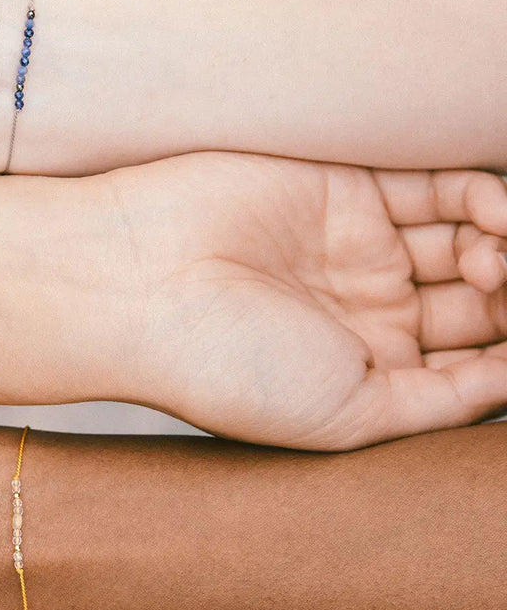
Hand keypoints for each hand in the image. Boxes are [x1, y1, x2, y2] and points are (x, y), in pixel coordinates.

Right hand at [118, 154, 506, 447]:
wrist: (139, 287)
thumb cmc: (221, 367)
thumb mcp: (347, 418)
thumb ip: (441, 403)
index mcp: (365, 376)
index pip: (472, 366)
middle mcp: (368, 315)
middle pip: (482, 303)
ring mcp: (361, 252)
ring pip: (474, 243)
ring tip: (503, 262)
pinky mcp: (350, 191)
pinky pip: (444, 191)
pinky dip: (487, 202)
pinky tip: (495, 221)